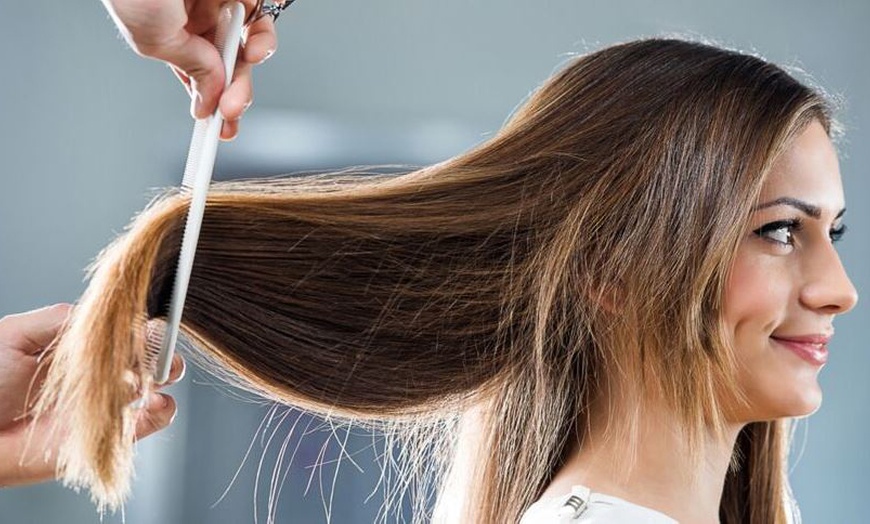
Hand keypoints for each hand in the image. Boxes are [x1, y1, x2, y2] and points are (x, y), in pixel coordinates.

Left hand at [0, 304, 184, 487]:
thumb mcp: (17, 335)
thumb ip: (61, 319)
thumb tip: (107, 316)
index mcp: (83, 347)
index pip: (126, 329)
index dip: (142, 325)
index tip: (144, 326)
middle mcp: (101, 373)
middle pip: (150, 354)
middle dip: (161, 348)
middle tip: (152, 352)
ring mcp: (108, 403)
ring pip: (158, 384)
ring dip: (164, 375)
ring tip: (148, 376)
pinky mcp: (111, 434)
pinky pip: (152, 422)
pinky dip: (163, 409)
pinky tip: (153, 402)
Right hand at [101, 0, 279, 139]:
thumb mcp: (156, 40)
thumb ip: (190, 70)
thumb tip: (210, 99)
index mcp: (174, 33)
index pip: (201, 76)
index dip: (214, 105)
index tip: (221, 134)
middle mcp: (200, 16)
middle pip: (232, 64)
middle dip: (237, 91)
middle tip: (234, 109)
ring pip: (253, 39)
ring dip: (258, 57)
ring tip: (253, 57)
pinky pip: (267, 7)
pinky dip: (268, 28)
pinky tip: (260, 39)